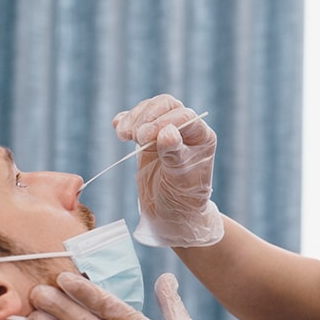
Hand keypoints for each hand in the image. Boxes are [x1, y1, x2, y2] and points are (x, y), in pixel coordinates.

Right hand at [114, 94, 223, 246]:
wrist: (170, 213)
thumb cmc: (182, 198)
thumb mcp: (180, 178)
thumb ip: (174, 154)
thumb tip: (167, 132)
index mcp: (201, 136)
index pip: (183, 116)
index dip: (162, 122)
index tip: (144, 138)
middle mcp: (186, 130)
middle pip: (165, 105)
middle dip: (146, 116)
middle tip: (135, 137)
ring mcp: (166, 131)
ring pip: (150, 109)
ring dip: (134, 119)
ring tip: (123, 135)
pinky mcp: (148, 137)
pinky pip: (136, 120)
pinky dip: (125, 121)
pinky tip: (119, 128)